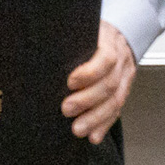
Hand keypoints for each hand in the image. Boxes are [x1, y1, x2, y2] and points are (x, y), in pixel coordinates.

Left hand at [62, 20, 135, 142]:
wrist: (115, 34)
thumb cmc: (90, 32)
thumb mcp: (81, 28)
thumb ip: (68, 41)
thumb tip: (38, 52)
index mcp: (110, 41)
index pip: (106, 58)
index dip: (89, 72)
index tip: (70, 82)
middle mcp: (122, 59)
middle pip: (110, 83)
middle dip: (87, 100)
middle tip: (66, 109)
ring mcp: (126, 76)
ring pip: (116, 100)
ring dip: (96, 118)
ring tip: (77, 129)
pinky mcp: (125, 90)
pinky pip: (117, 111)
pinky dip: (104, 125)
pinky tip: (93, 136)